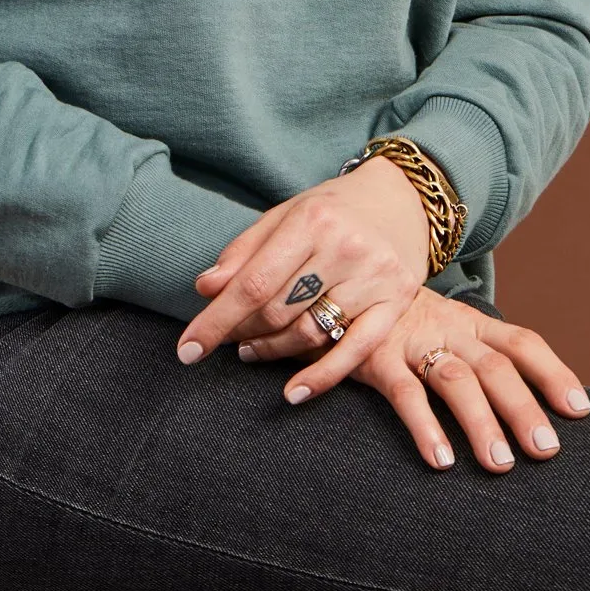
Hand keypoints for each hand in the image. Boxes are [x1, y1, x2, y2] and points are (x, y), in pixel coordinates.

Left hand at [176, 154, 434, 363]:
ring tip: (251, 350)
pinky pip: (354, 349)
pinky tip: (293, 392)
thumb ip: (244, 251)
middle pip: (278, 309)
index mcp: (312, 219)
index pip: (253, 282)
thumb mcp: (285, 214)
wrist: (402, 198)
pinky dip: (321, 376)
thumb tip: (205, 288)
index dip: (216, 320)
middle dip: (241, 331)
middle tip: (226, 339)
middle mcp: (345, 247)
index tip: (187, 350)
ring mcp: (375, 276)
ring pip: (310, 332)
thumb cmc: (333, 208)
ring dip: (272, 350)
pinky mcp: (397, 301)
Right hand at [260, 283, 589, 473]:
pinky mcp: (374, 356)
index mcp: (467, 322)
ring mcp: (411, 341)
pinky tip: (440, 460)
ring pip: (455, 380)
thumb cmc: (397, 321)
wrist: (332, 284)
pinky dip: (424, 426)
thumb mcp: (440, 328)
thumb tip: (526, 409)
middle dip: (523, 407)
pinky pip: (404, 393)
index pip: (520, 342)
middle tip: (546, 449)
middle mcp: (445, 328)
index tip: (580, 409)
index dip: (552, 373)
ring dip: (481, 422)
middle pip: (495, 366)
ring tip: (500, 465)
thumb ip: (473, 355)